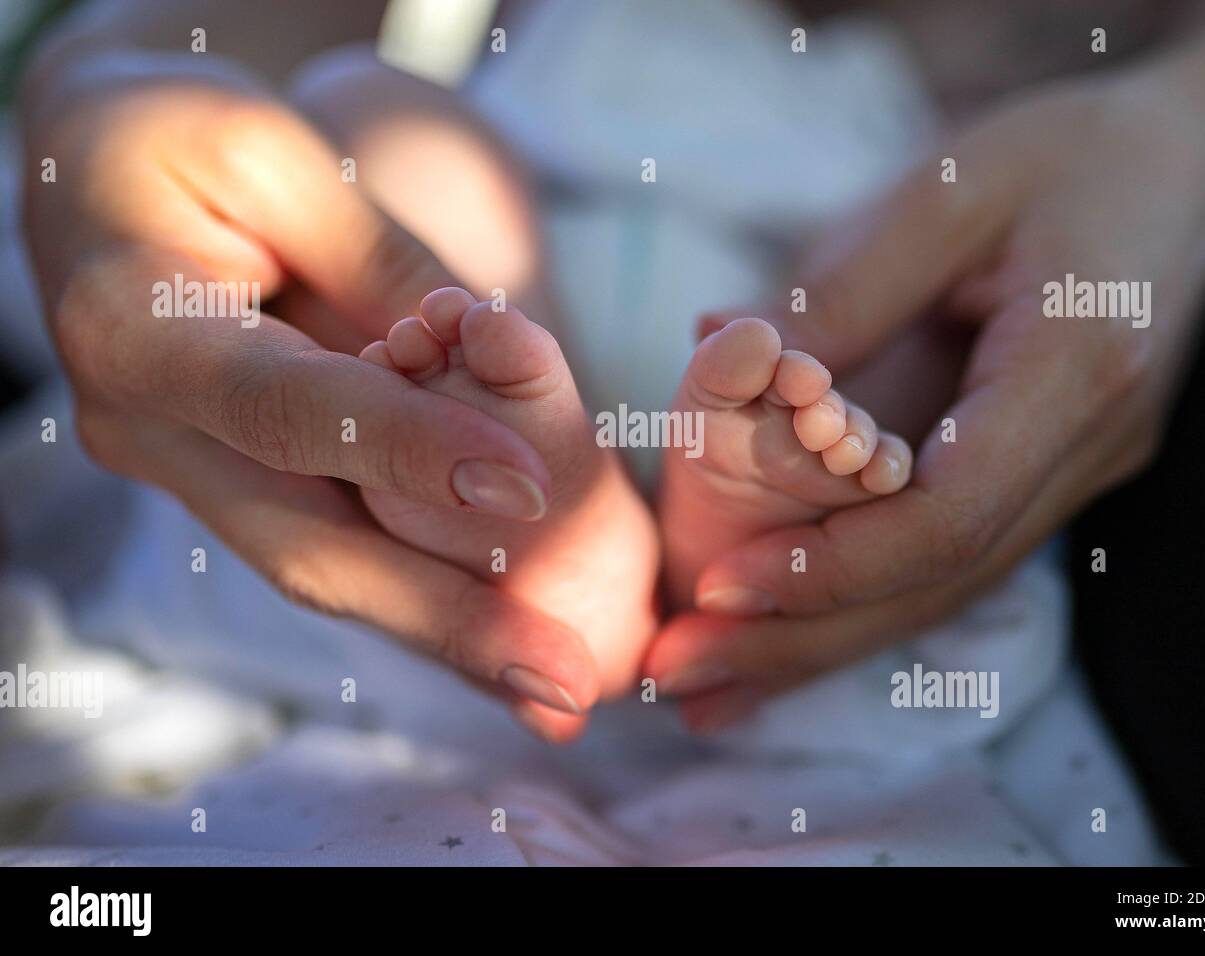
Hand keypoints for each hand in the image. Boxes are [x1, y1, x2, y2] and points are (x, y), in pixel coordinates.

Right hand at [20, 50, 598, 740]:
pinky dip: (419, 598)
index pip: (288, 408)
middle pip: (304, 544)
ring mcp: (188, 473)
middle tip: (560, 676)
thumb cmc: (177, 139)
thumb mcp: (275, 154)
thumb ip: (375, 260)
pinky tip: (501, 645)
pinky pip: (333, 547)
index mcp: (141, 331)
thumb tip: (483, 353)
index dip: (407, 450)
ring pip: (323, 569)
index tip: (528, 491)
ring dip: (444, 633)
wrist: (89, 180)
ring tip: (555, 683)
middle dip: (441, 618)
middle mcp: (151, 430)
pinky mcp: (234, 484)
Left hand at [645, 67, 1204, 727]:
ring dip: (825, 641)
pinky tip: (787, 632)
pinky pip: (952, 558)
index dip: (832, 562)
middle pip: (940, 579)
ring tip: (710, 682)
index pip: (951, 510)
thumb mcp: (945, 192)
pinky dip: (865, 600)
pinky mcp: (1052, 472)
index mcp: (1076, 365)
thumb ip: (841, 291)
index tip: (722, 587)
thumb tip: (716, 355)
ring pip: (946, 588)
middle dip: (805, 637)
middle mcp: (1090, 444)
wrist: (1188, 164)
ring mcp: (1079, 470)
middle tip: (681, 675)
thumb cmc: (1065, 156)